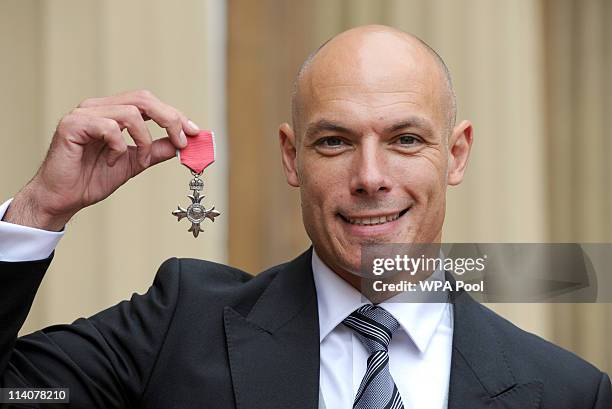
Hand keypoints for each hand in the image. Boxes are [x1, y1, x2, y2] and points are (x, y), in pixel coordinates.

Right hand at [4, 90, 199, 230]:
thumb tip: (181, 144)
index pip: (150, 103)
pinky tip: (110, 162)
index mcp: (112, 112)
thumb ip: (155, 150)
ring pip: (131, 113)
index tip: (195, 133)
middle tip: (181, 142)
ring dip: (144, 141)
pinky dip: (119, 147)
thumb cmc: (92, 179)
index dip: (175, 115)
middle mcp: (99, 108)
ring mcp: (84, 113)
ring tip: (138, 162)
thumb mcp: (134, 163)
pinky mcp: (72, 125)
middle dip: (170, 120)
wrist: (63, 198)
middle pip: (144, 99)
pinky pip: (109, 128)